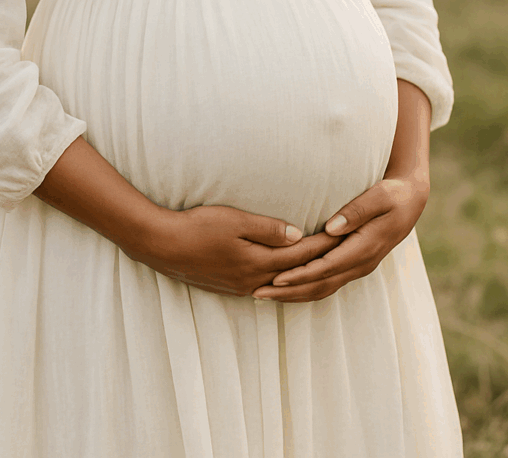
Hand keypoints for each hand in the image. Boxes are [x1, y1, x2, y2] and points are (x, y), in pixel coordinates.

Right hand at [130, 204, 344, 297]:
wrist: (163, 246)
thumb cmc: (197, 227)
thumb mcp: (234, 220)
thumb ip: (267, 229)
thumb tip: (298, 234)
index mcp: (258, 263)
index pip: (301, 255)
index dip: (324, 245)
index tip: (345, 234)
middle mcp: (254, 281)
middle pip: (296, 274)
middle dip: (321, 263)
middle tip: (345, 251)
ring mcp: (242, 287)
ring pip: (282, 286)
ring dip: (304, 276)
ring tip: (325, 268)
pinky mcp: (231, 286)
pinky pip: (267, 287)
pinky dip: (284, 282)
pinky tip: (288, 278)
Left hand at [250, 170, 430, 301]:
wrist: (411, 202)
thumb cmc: (393, 194)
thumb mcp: (380, 197)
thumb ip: (356, 211)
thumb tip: (332, 227)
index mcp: (365, 249)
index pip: (326, 267)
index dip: (300, 274)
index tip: (276, 278)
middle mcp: (360, 264)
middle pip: (319, 285)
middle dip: (288, 291)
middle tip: (257, 293)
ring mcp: (357, 267)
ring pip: (321, 289)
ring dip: (293, 295)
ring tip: (263, 295)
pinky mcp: (353, 264)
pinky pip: (326, 283)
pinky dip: (304, 288)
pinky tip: (285, 288)